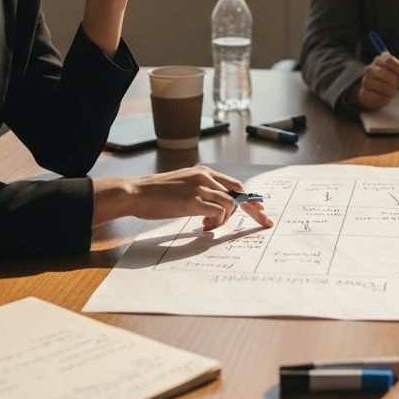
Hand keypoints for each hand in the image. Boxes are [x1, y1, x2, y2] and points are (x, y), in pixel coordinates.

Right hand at [92, 166, 272, 231]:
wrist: (136, 193)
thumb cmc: (156, 194)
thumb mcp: (183, 186)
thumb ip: (200, 192)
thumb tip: (214, 210)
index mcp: (203, 172)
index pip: (234, 184)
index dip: (250, 198)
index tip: (261, 210)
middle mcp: (205, 177)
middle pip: (240, 192)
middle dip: (253, 209)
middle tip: (263, 222)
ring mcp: (200, 187)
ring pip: (230, 204)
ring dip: (224, 219)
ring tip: (208, 225)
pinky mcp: (193, 201)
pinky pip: (218, 212)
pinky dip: (217, 222)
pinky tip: (205, 226)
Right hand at [348, 53, 398, 109]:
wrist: (372, 90)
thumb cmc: (387, 78)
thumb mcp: (396, 70)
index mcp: (379, 60)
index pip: (389, 61)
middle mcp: (369, 69)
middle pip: (385, 73)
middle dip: (396, 81)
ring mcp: (365, 82)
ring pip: (383, 87)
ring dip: (392, 92)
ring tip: (392, 93)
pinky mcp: (363, 94)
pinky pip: (379, 98)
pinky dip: (386, 100)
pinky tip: (386, 98)